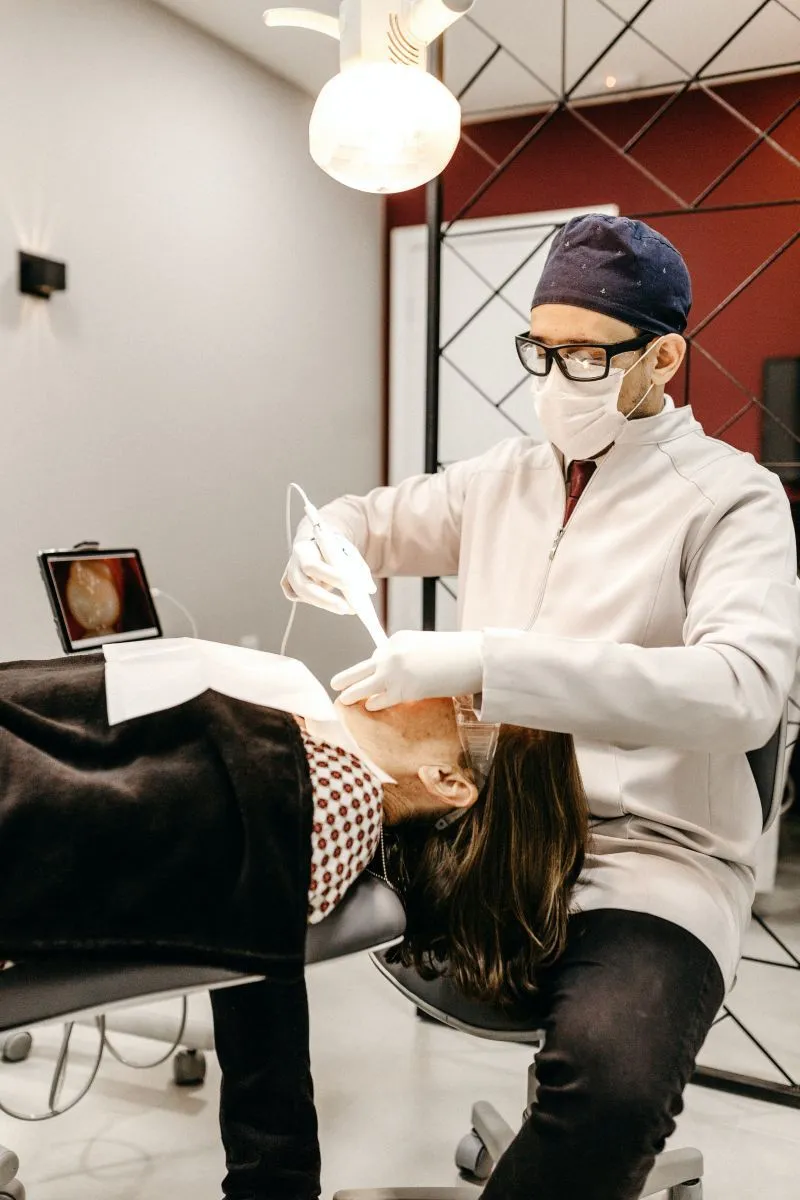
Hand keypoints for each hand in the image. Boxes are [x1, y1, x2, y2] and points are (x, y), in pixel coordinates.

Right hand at [281, 535, 375, 615]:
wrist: (315, 545)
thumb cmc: (331, 547)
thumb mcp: (345, 550)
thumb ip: (358, 567)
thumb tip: (370, 589)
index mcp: (303, 550)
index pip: (312, 566)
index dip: (329, 576)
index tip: (348, 583)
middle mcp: (293, 566)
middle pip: (304, 588)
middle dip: (326, 600)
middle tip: (347, 608)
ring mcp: (290, 579)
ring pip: (304, 596)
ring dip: (326, 604)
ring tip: (348, 609)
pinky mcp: (291, 588)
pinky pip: (301, 598)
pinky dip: (318, 602)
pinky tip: (333, 603)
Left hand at [331, 630, 483, 710]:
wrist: (473, 658)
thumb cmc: (455, 653)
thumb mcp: (424, 646)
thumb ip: (406, 655)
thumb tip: (394, 671)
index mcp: (398, 639)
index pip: (378, 655)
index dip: (375, 667)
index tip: (366, 674)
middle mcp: (391, 654)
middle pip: (361, 668)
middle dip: (346, 677)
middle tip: (335, 683)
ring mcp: (395, 673)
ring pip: (364, 686)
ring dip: (352, 694)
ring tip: (343, 699)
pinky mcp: (403, 690)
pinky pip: (380, 699)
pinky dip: (373, 703)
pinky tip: (369, 706)